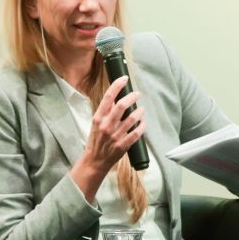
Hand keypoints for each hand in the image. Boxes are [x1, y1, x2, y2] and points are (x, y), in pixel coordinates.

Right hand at [73, 76, 145, 199]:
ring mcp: (115, 135)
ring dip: (139, 112)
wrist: (95, 161)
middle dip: (132, 96)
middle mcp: (106, 125)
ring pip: (132, 118)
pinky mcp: (123, 145)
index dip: (117, 85)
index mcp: (98, 117)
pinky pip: (137, 133)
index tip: (124, 78)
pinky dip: (142, 126)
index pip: (108, 97)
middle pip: (122, 105)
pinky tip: (144, 123)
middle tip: (137, 94)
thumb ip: (106, 112)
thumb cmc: (96, 140)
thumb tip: (118, 98)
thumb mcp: (96, 123)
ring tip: (141, 109)